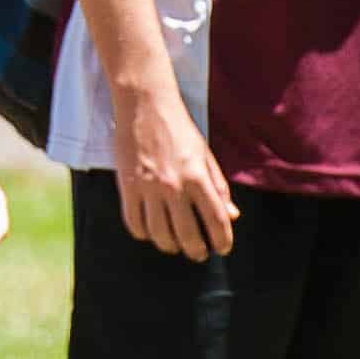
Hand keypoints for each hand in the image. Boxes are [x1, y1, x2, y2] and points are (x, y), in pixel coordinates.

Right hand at [105, 78, 239, 264]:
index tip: (223, 248)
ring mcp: (148, 188)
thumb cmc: (178, 128)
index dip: (222, 240)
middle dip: (197, 250)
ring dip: (170, 246)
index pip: (216, 220)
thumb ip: (218, 186)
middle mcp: (174, 185)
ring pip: (160, 234)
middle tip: (199, 254)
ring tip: (175, 246)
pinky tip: (151, 232)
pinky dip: (144, 234)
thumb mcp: (205, 154)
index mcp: (197, 176)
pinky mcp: (127, 187)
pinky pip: (135, 223)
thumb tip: (232, 215)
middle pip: (188, 234)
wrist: (144, 104)